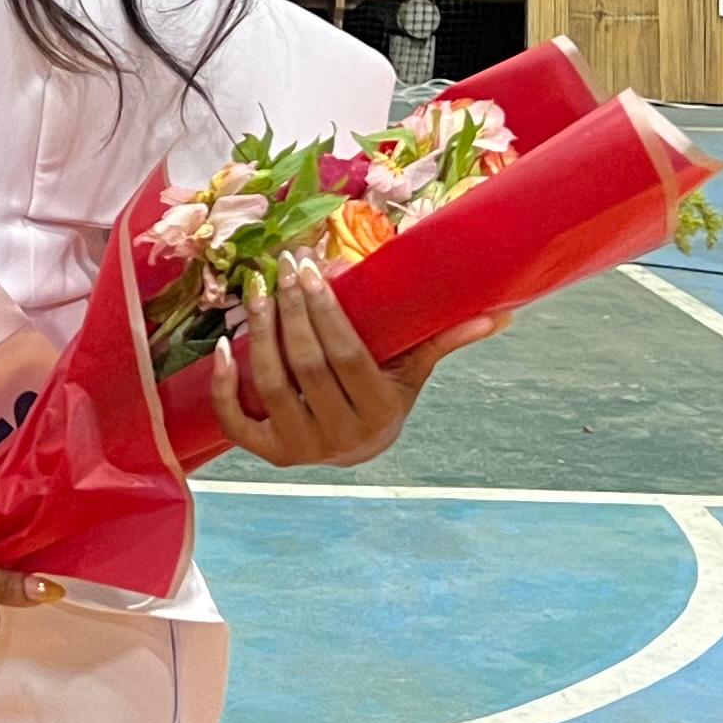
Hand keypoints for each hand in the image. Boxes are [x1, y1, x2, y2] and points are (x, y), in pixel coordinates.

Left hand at [210, 267, 491, 469]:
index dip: (325, 311)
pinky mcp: (267, 454)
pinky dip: (224, 385)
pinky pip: (236, 421)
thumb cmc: (385, 396)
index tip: (312, 269)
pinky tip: (222, 344)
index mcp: (378, 412)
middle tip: (283, 267)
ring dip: (259, 333)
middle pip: (306, 365)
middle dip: (291, 310)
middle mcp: (339, 437)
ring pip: (270, 384)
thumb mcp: (412, 372)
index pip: (345, 355)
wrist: (357, 449)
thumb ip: (443, 341)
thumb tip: (500, 317)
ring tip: (257, 290)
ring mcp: (301, 449)